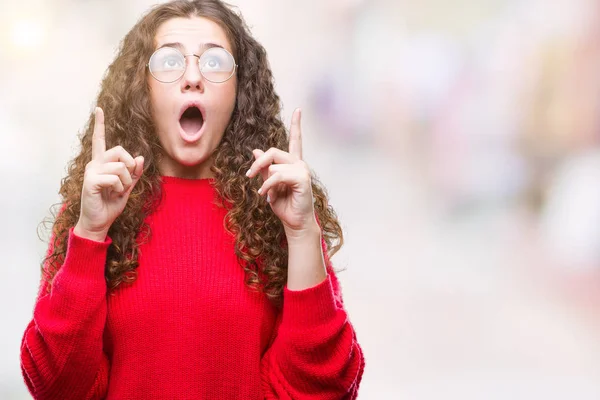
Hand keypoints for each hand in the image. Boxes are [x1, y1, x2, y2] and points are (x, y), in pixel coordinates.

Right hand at [74, 107, 143, 241]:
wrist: (99, 222)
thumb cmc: (111, 204)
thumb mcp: (128, 187)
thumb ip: (135, 173)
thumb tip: (141, 157)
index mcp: (102, 163)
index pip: (100, 140)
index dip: (99, 124)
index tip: (98, 109)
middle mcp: (95, 163)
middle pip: (120, 150)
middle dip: (131, 166)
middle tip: (126, 182)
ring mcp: (91, 171)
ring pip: (121, 166)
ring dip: (126, 182)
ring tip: (117, 191)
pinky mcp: (91, 181)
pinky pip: (115, 178)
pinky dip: (120, 188)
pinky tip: (112, 194)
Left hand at [246, 108, 317, 237]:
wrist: (295, 223)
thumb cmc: (284, 206)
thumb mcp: (269, 185)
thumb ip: (264, 169)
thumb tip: (256, 150)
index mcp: (293, 163)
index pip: (296, 140)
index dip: (296, 125)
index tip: (298, 110)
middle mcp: (299, 163)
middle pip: (273, 152)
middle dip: (257, 164)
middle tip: (249, 176)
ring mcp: (302, 170)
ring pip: (273, 166)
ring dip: (265, 183)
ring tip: (267, 195)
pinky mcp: (302, 178)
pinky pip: (276, 176)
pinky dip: (268, 187)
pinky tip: (267, 196)